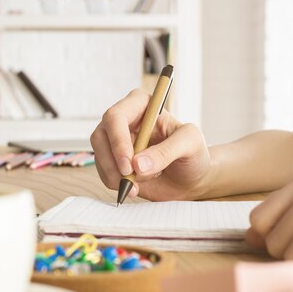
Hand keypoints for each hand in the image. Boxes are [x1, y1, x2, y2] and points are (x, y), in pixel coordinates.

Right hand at [90, 89, 210, 200]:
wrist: (190, 179)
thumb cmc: (193, 154)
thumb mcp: (191, 145)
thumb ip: (167, 151)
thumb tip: (138, 164)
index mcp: (141, 104)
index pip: (116, 116)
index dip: (118, 140)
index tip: (130, 164)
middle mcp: (124, 120)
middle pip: (100, 135)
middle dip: (112, 161)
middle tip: (129, 179)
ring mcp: (115, 140)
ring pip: (99, 155)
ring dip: (115, 175)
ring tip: (140, 184)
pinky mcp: (112, 160)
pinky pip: (103, 171)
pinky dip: (116, 183)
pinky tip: (136, 187)